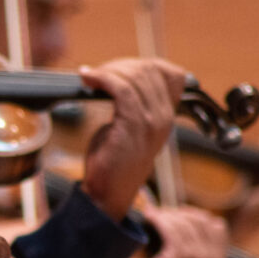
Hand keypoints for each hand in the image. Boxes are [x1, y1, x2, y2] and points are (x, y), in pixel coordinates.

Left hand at [79, 58, 187, 219]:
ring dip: (109, 69)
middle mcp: (164, 117)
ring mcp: (152, 121)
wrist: (107, 193)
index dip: (143, 64)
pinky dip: (102, 77)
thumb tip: (116, 78)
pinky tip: (87, 78)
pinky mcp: (133, 125)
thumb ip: (131, 105)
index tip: (118, 69)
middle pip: (150, 70)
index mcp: (166, 116)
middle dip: (121, 64)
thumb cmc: (112, 161)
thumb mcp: (129, 128)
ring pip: (136, 76)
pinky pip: (121, 88)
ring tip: (90, 75)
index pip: (170, 74)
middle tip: (98, 73)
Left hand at [130, 206, 227, 257]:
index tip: (181, 214)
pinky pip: (170, 229)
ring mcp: (198, 257)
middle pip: (199, 221)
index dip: (198, 216)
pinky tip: (150, 218)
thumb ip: (198, 247)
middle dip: (180, 213)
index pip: (217, 227)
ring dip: (166, 215)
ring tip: (152, 215)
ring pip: (183, 223)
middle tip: (163, 213)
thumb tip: (187, 218)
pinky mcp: (179, 257)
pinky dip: (158, 220)